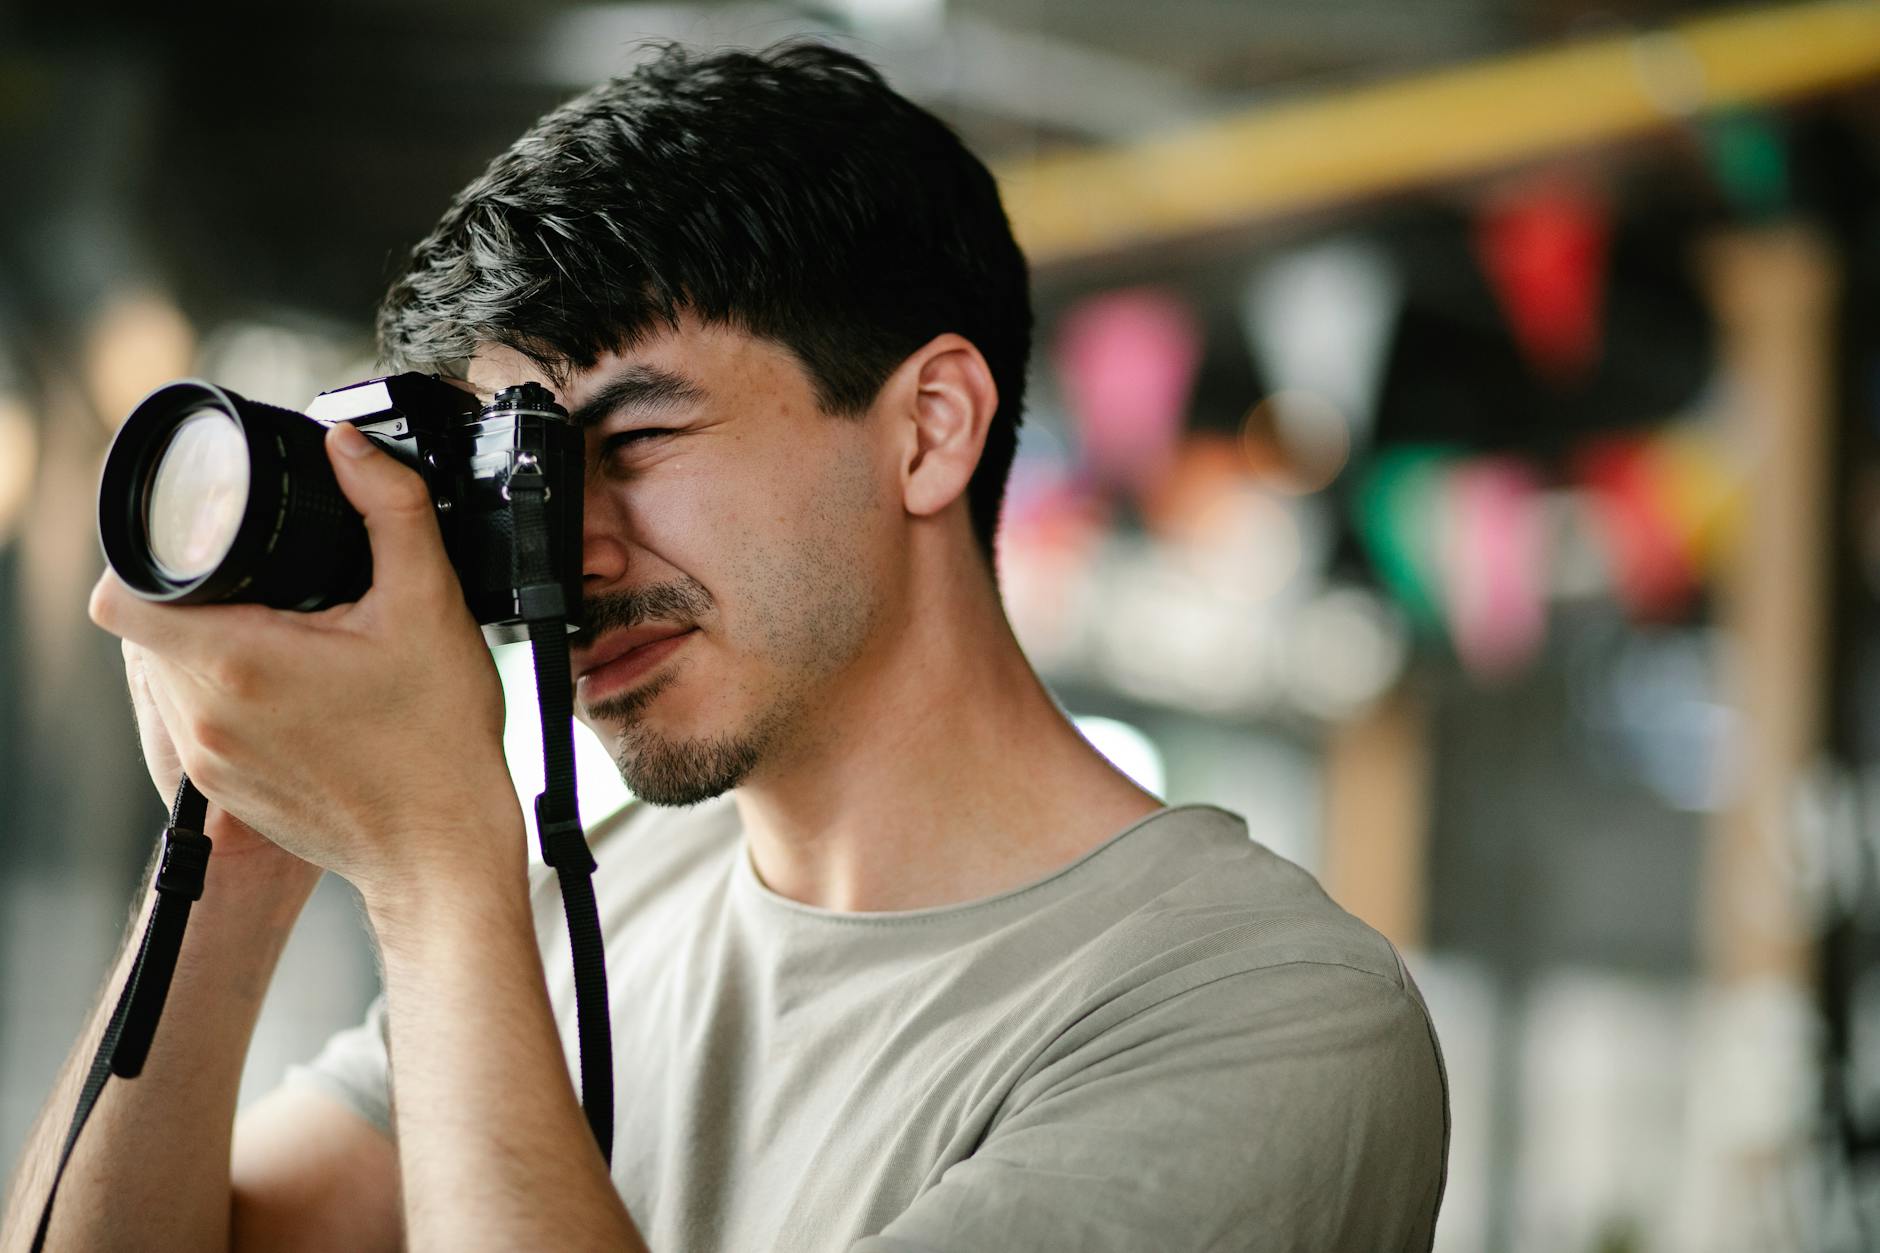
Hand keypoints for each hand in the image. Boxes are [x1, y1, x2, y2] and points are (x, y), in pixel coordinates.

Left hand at [90, 423, 524, 904]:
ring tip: (289, 638)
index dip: (148, 556)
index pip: (120, 595)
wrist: (443, 851)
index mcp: (240, 662)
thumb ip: (390, 509)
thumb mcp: (430, 603)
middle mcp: (206, 717)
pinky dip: (230, 694)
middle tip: (270, 588)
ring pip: (169, 675)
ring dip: (210, 645)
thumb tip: (350, 447)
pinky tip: (298, 692)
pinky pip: (196, 721)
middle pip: (148, 629)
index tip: (206, 546)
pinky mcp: (224, 790)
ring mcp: (209, 761)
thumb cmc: (439, 743)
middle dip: (195, 596)